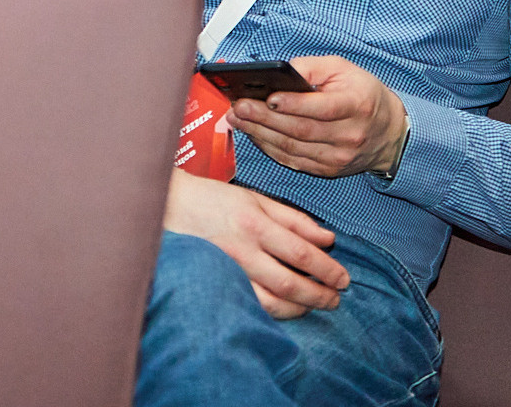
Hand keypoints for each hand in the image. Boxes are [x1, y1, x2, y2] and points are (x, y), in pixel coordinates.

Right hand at [164, 168, 349, 317]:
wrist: (167, 205)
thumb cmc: (213, 199)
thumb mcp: (255, 198)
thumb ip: (294, 219)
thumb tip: (328, 239)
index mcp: (254, 223)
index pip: (301, 252)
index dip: (327, 268)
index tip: (343, 278)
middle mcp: (242, 249)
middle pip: (290, 282)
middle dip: (319, 294)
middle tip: (336, 298)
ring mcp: (228, 270)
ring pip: (270, 301)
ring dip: (299, 308)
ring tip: (313, 305)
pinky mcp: (217, 283)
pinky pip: (250, 305)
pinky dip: (273, 312)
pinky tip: (285, 308)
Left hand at [228, 55, 408, 179]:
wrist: (390, 133)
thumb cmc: (363, 95)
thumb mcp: (343, 69)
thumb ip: (311, 67)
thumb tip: (279, 72)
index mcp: (356, 105)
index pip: (322, 108)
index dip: (294, 104)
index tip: (268, 98)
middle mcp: (349, 135)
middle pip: (301, 130)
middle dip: (265, 118)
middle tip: (240, 107)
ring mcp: (338, 157)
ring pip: (293, 148)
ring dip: (261, 134)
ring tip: (239, 119)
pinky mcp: (328, 169)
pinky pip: (293, 161)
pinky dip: (270, 148)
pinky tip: (254, 135)